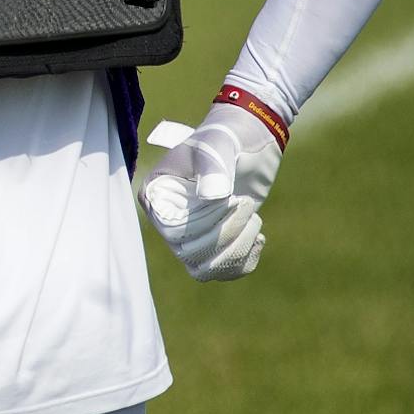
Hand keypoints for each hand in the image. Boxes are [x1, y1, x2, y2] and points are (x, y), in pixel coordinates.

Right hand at [139, 101, 284, 280]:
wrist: (243, 146)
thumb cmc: (222, 141)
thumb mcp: (215, 148)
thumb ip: (212, 168)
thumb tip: (214, 196)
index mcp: (155, 197)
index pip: (172, 230)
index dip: (205, 222)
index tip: (232, 198)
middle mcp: (166, 221)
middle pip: (190, 253)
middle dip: (227, 232)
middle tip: (246, 203)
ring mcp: (189, 237)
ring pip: (205, 269)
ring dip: (237, 250)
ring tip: (254, 220)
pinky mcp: (213, 246)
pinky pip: (223, 272)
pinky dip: (245, 260)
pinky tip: (257, 236)